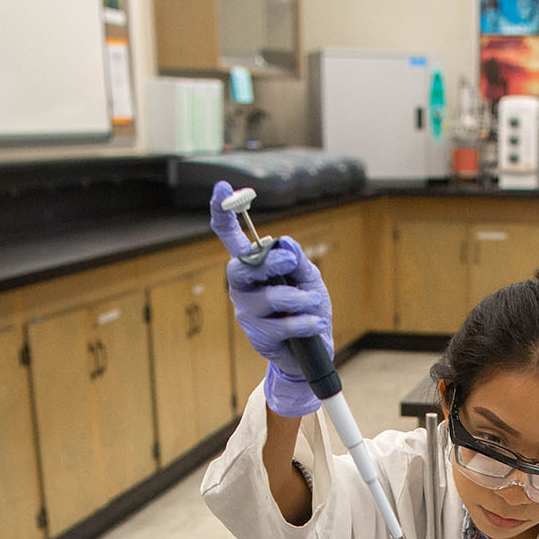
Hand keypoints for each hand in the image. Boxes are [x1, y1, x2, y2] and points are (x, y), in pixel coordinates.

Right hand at [209, 180, 332, 417]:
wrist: (311, 350)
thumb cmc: (306, 308)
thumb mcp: (308, 278)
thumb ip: (297, 261)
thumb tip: (285, 244)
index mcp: (252, 266)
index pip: (231, 237)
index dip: (223, 213)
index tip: (222, 188)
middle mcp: (243, 286)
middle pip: (242, 266)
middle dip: (271, 262)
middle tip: (293, 263)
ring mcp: (247, 311)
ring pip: (268, 297)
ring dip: (299, 298)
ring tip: (314, 302)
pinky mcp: (257, 335)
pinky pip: (283, 324)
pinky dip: (305, 321)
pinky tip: (316, 323)